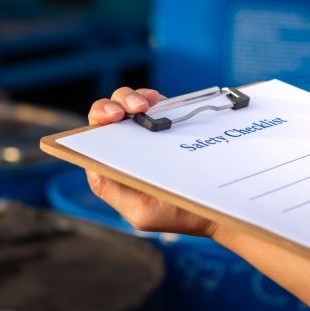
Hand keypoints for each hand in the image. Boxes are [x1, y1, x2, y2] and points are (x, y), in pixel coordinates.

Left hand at [86, 87, 217, 236]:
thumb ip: (117, 189)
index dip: (98, 122)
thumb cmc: (178, 213)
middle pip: (107, 115)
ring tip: (147, 105)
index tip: (113, 117)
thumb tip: (102, 162)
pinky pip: (152, 103)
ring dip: (133, 98)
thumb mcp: (142, 212)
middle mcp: (123, 149)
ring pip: (126, 104)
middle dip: (116, 104)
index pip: (91, 140)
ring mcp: (144, 135)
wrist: (217, 204)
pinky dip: (151, 97)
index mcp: (110, 171)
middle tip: (134, 108)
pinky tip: (159, 100)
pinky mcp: (164, 124)